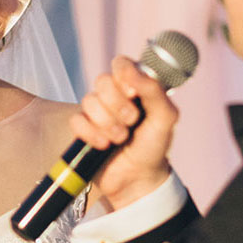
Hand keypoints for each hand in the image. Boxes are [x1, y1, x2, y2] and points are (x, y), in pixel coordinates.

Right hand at [69, 55, 178, 208]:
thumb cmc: (154, 146)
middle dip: (117, 105)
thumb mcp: (165, 118)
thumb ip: (154, 90)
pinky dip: (92, 135)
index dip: (124, 75)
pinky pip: (77, 121)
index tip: (133, 93)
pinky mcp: (82, 129)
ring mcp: (97, 112)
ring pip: (88, 101)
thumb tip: (132, 70)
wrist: (138, 178)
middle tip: (132, 121)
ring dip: (107, 123)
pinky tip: (104, 145)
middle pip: (102, 81)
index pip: (121, 63)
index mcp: (135, 87)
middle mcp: (114, 96)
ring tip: (120, 138)